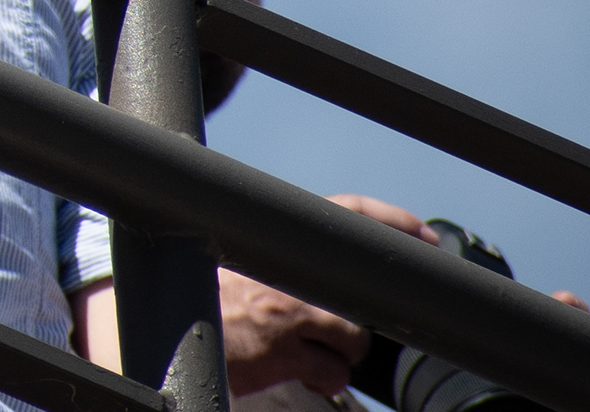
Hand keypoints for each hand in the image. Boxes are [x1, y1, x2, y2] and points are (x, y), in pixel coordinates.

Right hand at [218, 197, 423, 395]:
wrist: (164, 331)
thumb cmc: (205, 301)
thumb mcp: (239, 262)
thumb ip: (283, 260)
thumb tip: (331, 260)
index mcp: (271, 241)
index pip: (345, 212)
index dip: (392, 220)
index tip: (425, 236)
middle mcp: (284, 273)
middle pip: (359, 299)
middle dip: (351, 320)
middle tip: (324, 324)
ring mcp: (286, 314)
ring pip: (353, 341)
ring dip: (335, 352)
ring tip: (300, 348)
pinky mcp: (282, 356)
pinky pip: (333, 374)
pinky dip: (322, 378)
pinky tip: (296, 369)